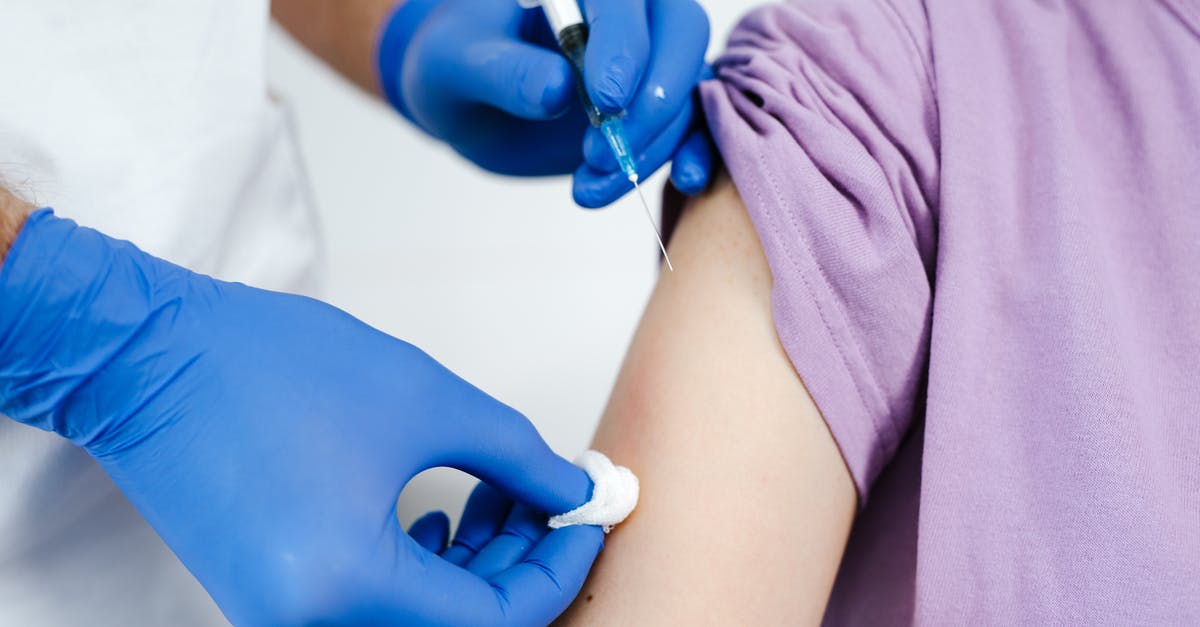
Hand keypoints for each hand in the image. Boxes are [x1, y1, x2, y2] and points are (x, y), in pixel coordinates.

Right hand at [0, 209, 602, 624]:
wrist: (146, 358)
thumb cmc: (264, 368)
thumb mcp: (424, 402)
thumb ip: (516, 457)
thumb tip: (572, 493)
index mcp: (346, 587)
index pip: (495, 620)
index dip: (556, 568)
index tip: (587, 519)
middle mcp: (308, 622)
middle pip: (458, 625)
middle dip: (519, 564)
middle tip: (549, 497)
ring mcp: (283, 616)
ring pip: (417, 616)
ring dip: (472, 565)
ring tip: (498, 492)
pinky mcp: (270, 596)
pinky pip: (370, 604)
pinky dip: (420, 568)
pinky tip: (438, 510)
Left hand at [377, 0, 712, 205]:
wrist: (467, 101)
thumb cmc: (457, 64)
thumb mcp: (455, 65)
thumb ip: (502, 71)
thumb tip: (555, 89)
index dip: (624, 44)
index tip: (605, 101)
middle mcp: (627, 13)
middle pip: (681, 32)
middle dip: (655, 96)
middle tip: (607, 150)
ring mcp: (649, 60)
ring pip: (686, 88)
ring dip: (652, 144)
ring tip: (590, 184)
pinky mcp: (656, 108)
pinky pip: (694, 124)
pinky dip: (695, 154)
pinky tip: (684, 182)